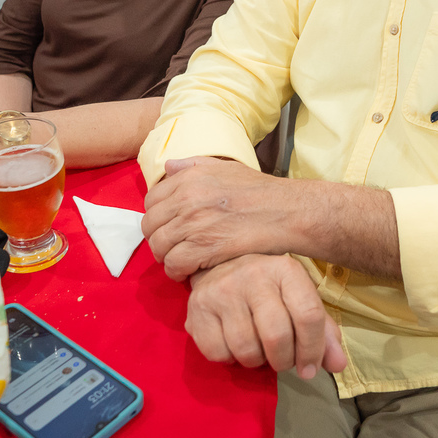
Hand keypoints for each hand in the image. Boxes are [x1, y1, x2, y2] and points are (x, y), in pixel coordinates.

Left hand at [142, 157, 293, 280]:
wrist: (288, 211)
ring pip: (159, 247)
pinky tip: (189, 271)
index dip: (158, 216)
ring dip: (167, 257)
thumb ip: (193, 165)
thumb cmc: (261, 191)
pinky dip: (178, 272)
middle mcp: (187, 198)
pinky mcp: (205, 247)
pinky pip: (174, 264)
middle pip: (150, 226)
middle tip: (172, 246)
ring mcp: (194, 223)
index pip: (151, 200)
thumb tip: (169, 166)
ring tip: (180, 260)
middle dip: (158, 238)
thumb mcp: (226, 167)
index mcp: (189, 178)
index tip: (169, 226)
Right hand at [187, 254, 346, 377]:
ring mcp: (222, 289)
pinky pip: (219, 353)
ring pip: (247, 349)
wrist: (222, 268)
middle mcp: (253, 273)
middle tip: (283, 361)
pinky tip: (234, 344)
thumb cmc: (269, 290)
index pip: (309, 315)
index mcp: (285, 268)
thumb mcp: (300, 301)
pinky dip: (230, 359)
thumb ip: (323, 333)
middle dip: (284, 360)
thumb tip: (338, 365)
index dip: (313, 350)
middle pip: (277, 336)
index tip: (310, 368)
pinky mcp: (197, 306)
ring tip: (259, 349)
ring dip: (257, 361)